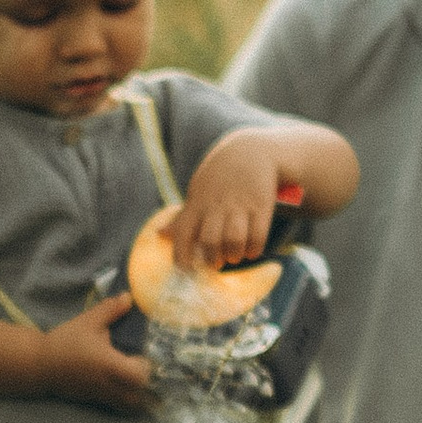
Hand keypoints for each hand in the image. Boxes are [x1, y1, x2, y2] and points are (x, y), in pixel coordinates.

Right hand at [33, 290, 154, 412]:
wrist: (39, 364)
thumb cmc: (65, 341)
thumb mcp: (88, 321)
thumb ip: (111, 310)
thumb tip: (129, 297)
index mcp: (108, 364)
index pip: (140, 375)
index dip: (145, 367)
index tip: (139, 355)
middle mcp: (107, 383)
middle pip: (138, 396)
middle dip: (144, 385)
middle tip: (138, 368)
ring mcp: (100, 395)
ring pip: (128, 404)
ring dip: (135, 393)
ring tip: (130, 377)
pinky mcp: (93, 400)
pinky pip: (116, 405)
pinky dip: (123, 398)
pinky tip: (117, 382)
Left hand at [163, 129, 287, 275]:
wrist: (250, 151)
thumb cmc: (219, 177)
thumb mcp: (198, 192)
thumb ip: (183, 217)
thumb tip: (160, 234)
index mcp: (198, 203)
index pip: (183, 231)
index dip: (181, 254)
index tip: (185, 270)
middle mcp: (217, 205)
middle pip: (209, 241)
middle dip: (212, 259)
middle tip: (215, 263)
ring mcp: (239, 205)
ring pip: (233, 240)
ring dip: (233, 255)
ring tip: (233, 256)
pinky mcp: (261, 205)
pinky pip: (258, 235)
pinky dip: (254, 249)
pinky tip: (251, 251)